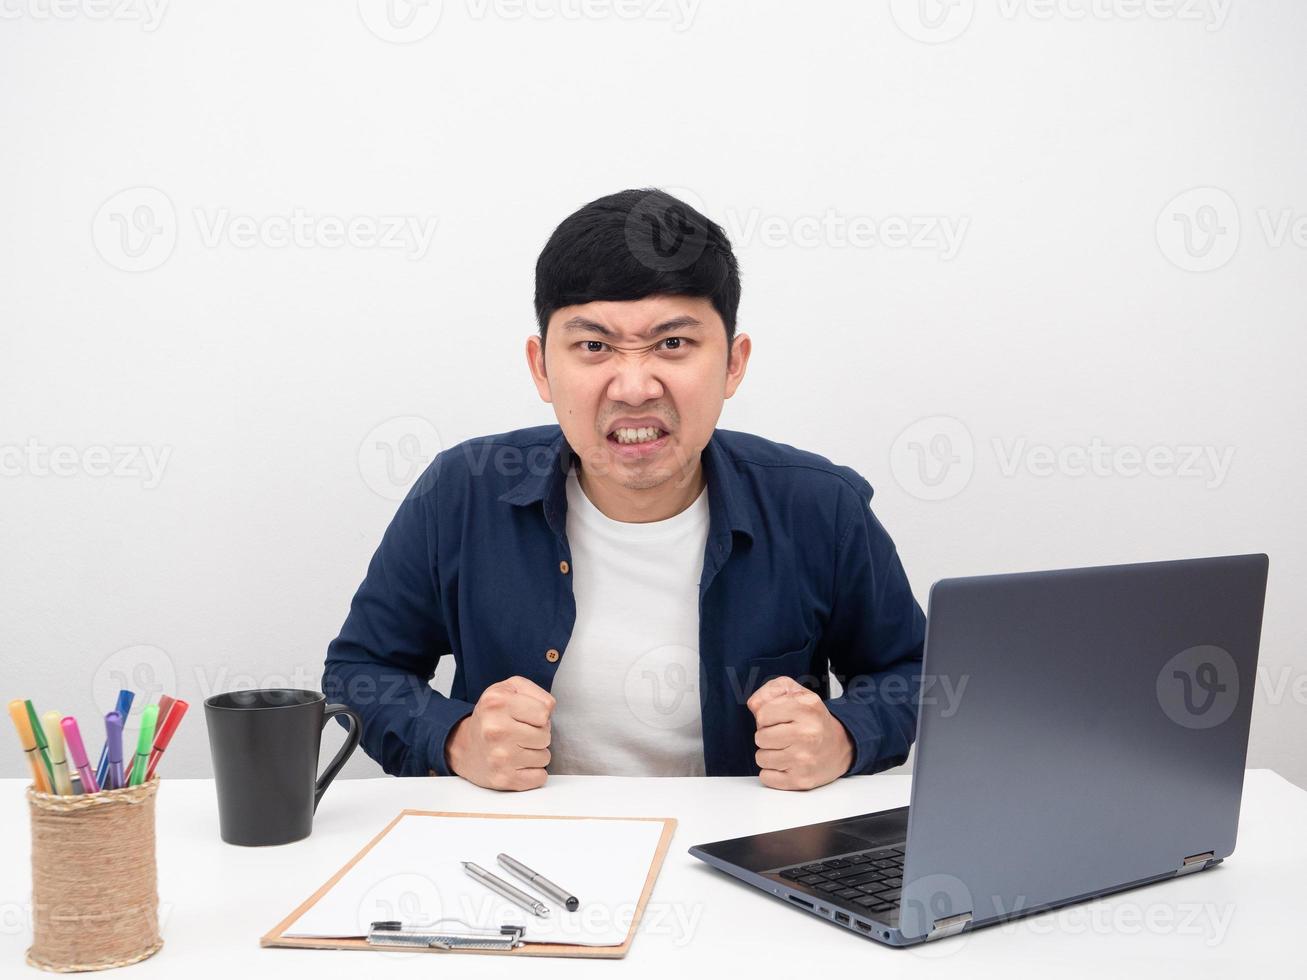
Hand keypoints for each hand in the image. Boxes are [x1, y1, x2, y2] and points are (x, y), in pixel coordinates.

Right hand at [444, 676, 554, 790]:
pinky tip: (518, 764)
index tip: (526, 716)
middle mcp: (496, 729)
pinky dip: (533, 772)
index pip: (544, 711)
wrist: (464, 746)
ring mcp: (499, 756)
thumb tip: (550, 710)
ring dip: (536, 753)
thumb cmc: (492, 716)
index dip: (540, 714)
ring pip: (545, 757)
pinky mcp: (503, 779)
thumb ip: (535, 692)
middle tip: (520, 733)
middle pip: (546, 735)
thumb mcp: (509, 688)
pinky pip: (539, 777)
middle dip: (538, 734)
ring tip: (517, 748)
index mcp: (497, 702)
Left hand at [748, 676, 853, 789]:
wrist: (840, 746)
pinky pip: (767, 777)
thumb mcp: (796, 693)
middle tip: (781, 735)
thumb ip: (770, 691)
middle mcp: (808, 734)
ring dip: (768, 754)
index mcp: (807, 708)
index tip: (777, 719)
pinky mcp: (801, 780)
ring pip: (761, 758)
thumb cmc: (813, 720)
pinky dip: (772, 772)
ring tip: (785, 749)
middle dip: (766, 736)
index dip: (765, 717)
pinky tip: (786, 763)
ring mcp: (805, 759)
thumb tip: (754, 705)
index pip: (762, 714)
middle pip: (760, 737)